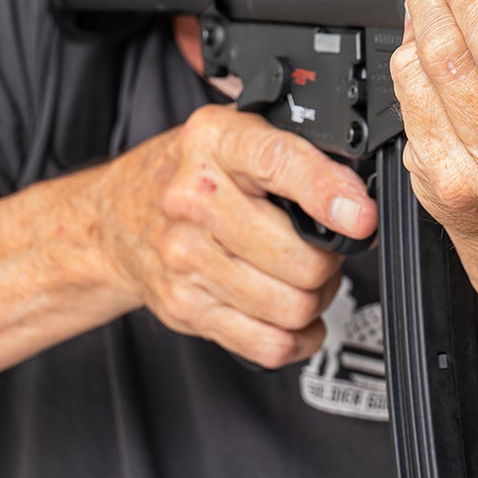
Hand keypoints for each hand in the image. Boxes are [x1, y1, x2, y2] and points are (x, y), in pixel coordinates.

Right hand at [90, 105, 377, 366]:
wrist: (116, 216)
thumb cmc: (190, 173)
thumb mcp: (235, 134)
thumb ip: (295, 152)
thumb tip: (357, 192)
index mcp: (214, 140)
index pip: (277, 162)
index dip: (327, 192)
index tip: (360, 217)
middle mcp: (195, 197)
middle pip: (297, 255)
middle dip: (330, 259)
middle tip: (327, 248)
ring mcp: (186, 257)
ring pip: (290, 305)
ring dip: (316, 299)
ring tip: (308, 278)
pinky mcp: (186, 307)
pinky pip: (267, 344)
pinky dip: (298, 338)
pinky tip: (295, 317)